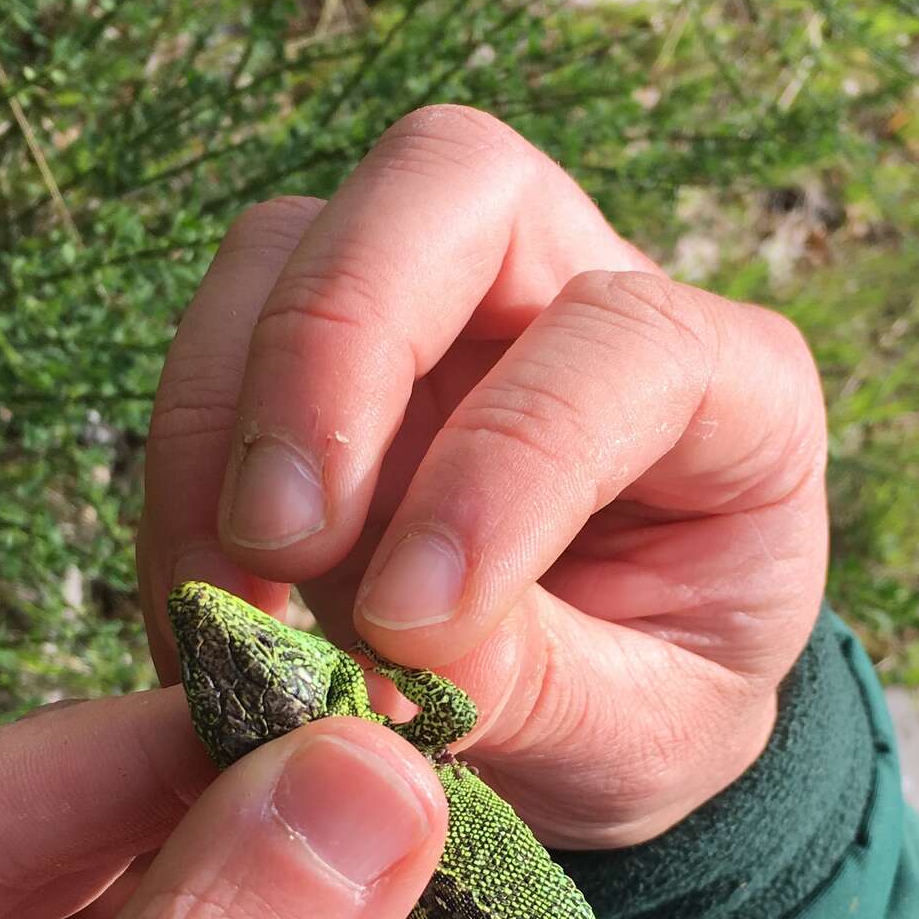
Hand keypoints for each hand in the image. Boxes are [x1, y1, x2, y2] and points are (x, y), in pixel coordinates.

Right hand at [138, 105, 828, 848]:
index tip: (409, 624)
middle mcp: (581, 290)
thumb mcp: (642, 739)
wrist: (596, 729)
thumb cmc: (651, 710)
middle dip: (335, 346)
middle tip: (279, 541)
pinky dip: (184, 474)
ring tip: (230, 609)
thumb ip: (545, 691)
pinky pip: (214, 344)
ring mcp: (441, 307)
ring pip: (290, 241)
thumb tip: (395, 640)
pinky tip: (207, 607)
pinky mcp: (327, 359)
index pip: (623, 339)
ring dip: (226, 422)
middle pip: (450, 179)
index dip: (508, 459)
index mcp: (734, 387)